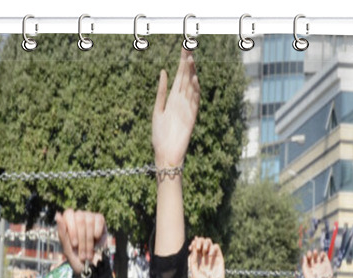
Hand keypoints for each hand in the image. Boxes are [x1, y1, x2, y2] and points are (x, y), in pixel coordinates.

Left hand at [55, 209, 107, 274]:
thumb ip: (62, 232)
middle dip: (82, 238)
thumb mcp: (67, 249)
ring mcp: (89, 217)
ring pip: (89, 220)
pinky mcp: (100, 220)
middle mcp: (78, 217)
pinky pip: (99, 219)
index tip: (74, 244)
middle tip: (83, 253)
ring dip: (90, 240)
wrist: (91, 267)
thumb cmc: (77, 258)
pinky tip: (96, 239)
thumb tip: (57, 214)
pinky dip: (98, 231)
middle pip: (80, 218)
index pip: (68, 214)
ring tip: (89, 253)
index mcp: (67, 222)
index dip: (72, 229)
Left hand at [152, 48, 199, 168]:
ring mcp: (187, 110)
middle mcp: (181, 102)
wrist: (166, 155)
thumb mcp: (157, 111)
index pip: (179, 77)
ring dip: (191, 74)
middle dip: (187, 64)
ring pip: (191, 88)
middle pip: (186, 79)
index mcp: (172, 99)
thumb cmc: (160, 136)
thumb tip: (163, 72)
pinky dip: (194, 91)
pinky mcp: (190, 118)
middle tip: (188, 47)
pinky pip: (194, 102)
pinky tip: (193, 79)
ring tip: (190, 59)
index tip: (183, 48)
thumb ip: (161, 92)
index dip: (181, 63)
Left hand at [188, 237, 229, 277]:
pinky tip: (210, 254)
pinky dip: (213, 247)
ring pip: (209, 242)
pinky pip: (217, 247)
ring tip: (204, 250)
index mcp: (197, 260)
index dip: (192, 244)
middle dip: (199, 242)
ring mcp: (212, 257)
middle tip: (198, 247)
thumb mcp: (194, 273)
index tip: (190, 247)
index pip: (195, 247)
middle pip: (202, 242)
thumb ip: (192, 261)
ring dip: (205, 243)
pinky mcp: (219, 258)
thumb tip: (193, 248)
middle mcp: (204, 258)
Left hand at [301, 249, 335, 277]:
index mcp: (309, 270)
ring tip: (315, 252)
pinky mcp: (326, 263)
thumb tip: (303, 257)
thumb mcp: (306, 275)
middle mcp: (314, 267)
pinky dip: (322, 254)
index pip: (306, 261)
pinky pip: (324, 256)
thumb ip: (304, 266)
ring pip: (317, 256)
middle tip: (310, 253)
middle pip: (311, 258)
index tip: (306, 256)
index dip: (305, 258)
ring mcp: (320, 265)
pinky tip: (321, 255)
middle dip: (310, 254)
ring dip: (315, 253)